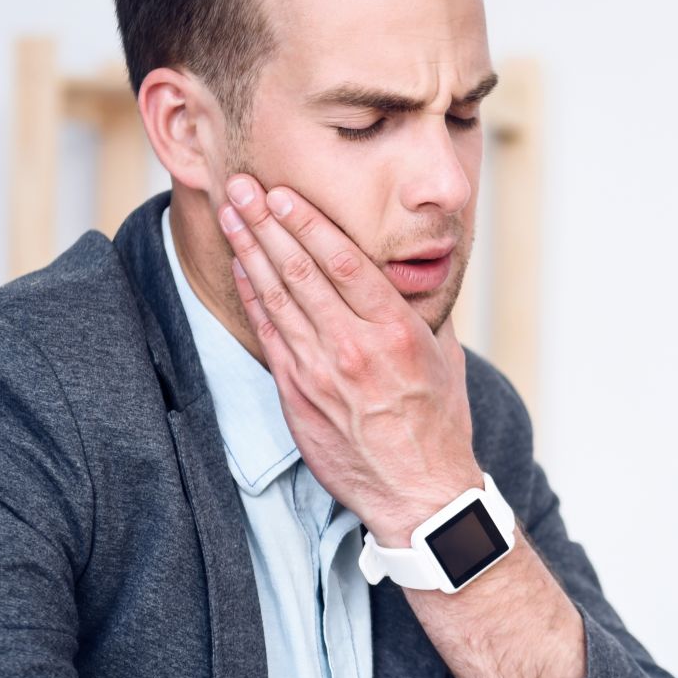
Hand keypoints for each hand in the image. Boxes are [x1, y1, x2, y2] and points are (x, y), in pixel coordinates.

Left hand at [218, 174, 480, 544]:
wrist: (419, 492)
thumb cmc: (438, 424)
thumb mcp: (445, 357)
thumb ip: (421, 312)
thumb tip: (409, 276)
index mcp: (395, 330)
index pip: (343, 260)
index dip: (307, 221)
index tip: (283, 192)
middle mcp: (354, 346)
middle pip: (300, 270)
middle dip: (267, 222)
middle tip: (242, 185)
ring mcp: (321, 372)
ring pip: (277, 297)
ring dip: (250, 250)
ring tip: (232, 214)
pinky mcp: (299, 396)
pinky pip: (270, 335)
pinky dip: (254, 297)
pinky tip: (242, 268)